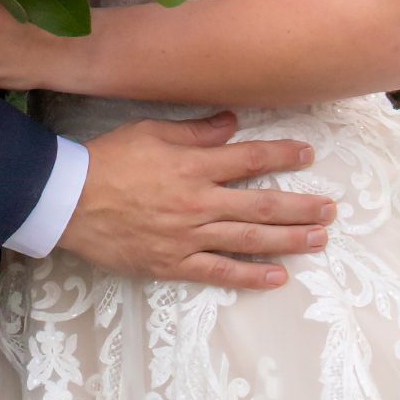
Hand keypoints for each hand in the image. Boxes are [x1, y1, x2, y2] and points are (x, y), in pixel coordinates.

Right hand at [63, 112, 332, 289]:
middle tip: (330, 209)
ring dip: (289, 240)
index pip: (250, 159)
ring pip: (250, 241)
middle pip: (261, 205)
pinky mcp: (174, 264)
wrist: (68, 201)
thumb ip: (196, 130)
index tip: (308, 155)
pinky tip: (278, 278)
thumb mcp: (151, 131)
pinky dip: (251, 276)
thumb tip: (233, 122)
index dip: (282, 156)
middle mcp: (199, 202)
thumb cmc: (108, 159)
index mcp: (194, 165)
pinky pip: (219, 272)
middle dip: (300, 206)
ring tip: (319, 240)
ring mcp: (188, 236)